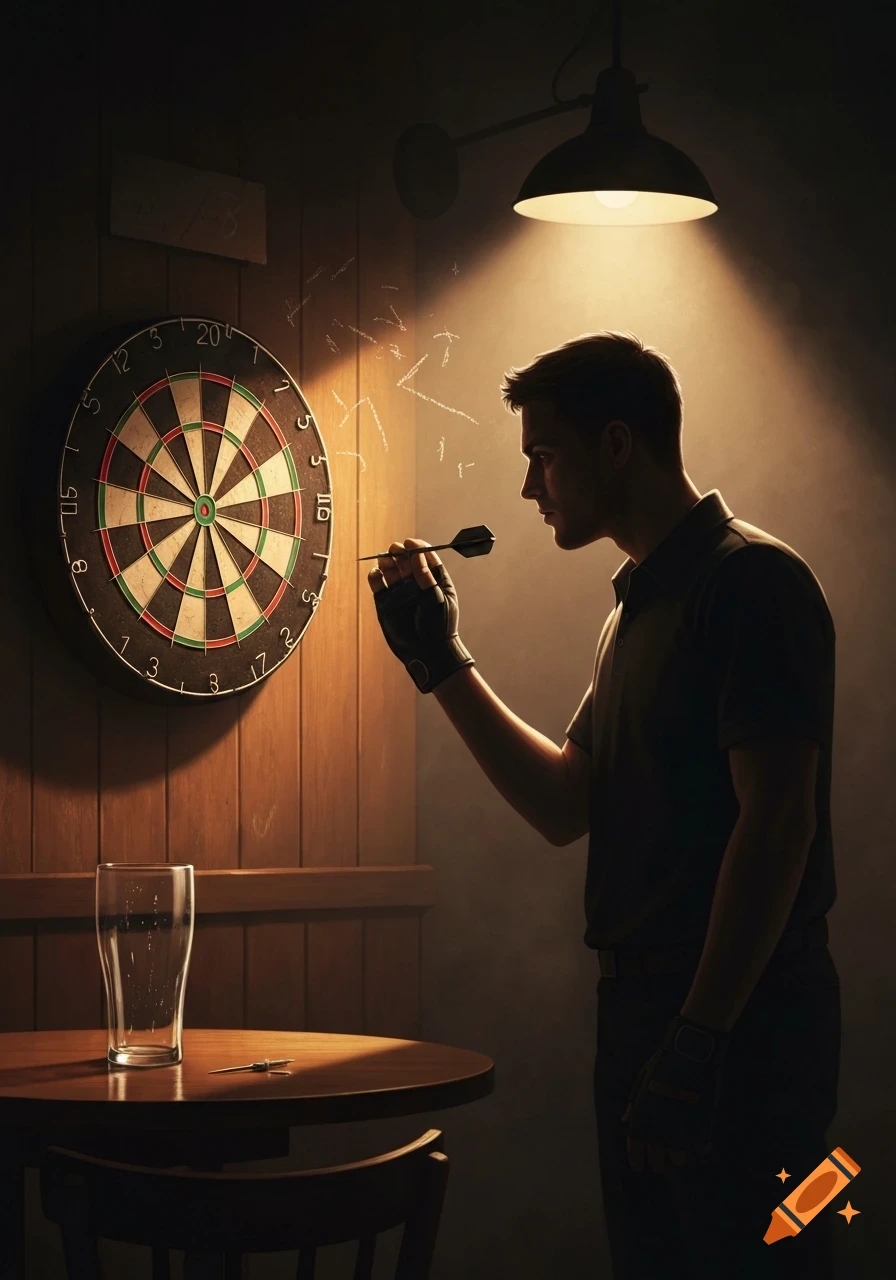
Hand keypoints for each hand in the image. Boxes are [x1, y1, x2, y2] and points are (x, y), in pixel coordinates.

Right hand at [367, 537, 474, 692]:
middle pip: (405, 560)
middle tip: (395, 549)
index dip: (418, 547)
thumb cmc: (439, 626)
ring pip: (390, 569)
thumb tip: (417, 555)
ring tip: (385, 559)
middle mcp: (416, 583)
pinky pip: (377, 584)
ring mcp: (400, 592)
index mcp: (434, 579)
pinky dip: (374, 576)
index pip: (425, 556)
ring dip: (387, 561)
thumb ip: (426, 577)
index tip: (411, 543)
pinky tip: (377, 573)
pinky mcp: (386, 602)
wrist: (427, 653)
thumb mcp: (436, 599)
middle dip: (400, 552)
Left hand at [620, 1014, 728, 1175]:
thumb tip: (623, 1121)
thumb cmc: (663, 1065)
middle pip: (655, 1153)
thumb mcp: (641, 1081)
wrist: (689, 1052)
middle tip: (657, 1168)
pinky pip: (699, 1143)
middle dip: (655, 1163)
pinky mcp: (699, 1120)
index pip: (635, 1142)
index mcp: (643, 1109)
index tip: (637, 1167)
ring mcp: (680, 1122)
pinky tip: (699, 1150)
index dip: (635, 1157)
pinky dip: (698, 1148)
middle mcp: (660, 1120)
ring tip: (676, 1159)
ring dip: (676, 1158)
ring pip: (677, 1153)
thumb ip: (632, 1104)